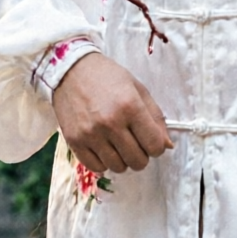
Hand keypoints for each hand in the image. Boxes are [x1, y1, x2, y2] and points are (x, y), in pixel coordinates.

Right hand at [51, 52, 173, 175]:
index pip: (155, 146)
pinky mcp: (74, 141)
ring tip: (118, 146)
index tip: (150, 140)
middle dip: (141, 155)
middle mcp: (110, 123)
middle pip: (137, 161)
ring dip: (122, 160)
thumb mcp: (138, 89)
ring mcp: (90, 134)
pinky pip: (96, 167)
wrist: (70, 70)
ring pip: (118, 167)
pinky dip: (104, 163)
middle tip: (135, 144)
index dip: (157, 146)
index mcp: (130, 107)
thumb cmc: (107, 77)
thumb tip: (167, 145)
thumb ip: (155, 117)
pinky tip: (104, 149)